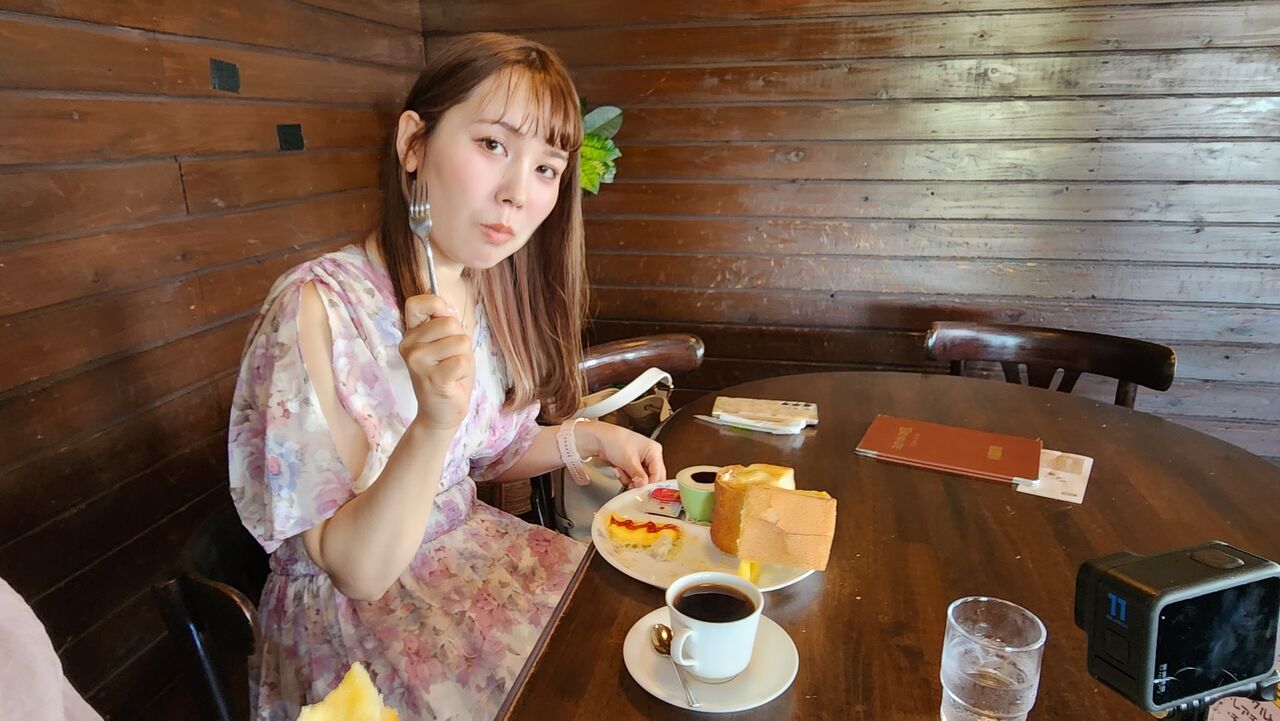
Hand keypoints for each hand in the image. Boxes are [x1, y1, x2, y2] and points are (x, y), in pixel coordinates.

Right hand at [399, 294, 473, 433]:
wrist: (440, 413)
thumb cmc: (448, 375)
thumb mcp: (446, 343)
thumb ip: (444, 323)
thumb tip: (447, 308)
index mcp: (410, 334)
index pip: (416, 303)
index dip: (436, 305)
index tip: (444, 321)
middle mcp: (409, 346)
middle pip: (449, 323)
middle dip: (461, 340)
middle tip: (452, 359)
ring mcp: (418, 362)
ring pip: (460, 341)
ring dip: (464, 357)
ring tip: (453, 371)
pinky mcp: (432, 378)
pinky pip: (462, 361)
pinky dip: (465, 371)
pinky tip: (454, 380)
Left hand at [579, 421, 665, 488]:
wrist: (599, 439)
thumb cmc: (615, 441)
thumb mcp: (629, 461)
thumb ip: (639, 476)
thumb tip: (644, 485)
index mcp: (654, 451)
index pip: (659, 473)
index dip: (651, 484)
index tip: (643, 491)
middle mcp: (650, 455)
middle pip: (652, 477)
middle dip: (640, 482)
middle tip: (632, 485)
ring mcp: (641, 460)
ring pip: (641, 479)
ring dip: (630, 479)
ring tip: (621, 471)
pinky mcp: (633, 464)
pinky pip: (633, 477)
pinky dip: (625, 477)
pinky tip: (619, 470)